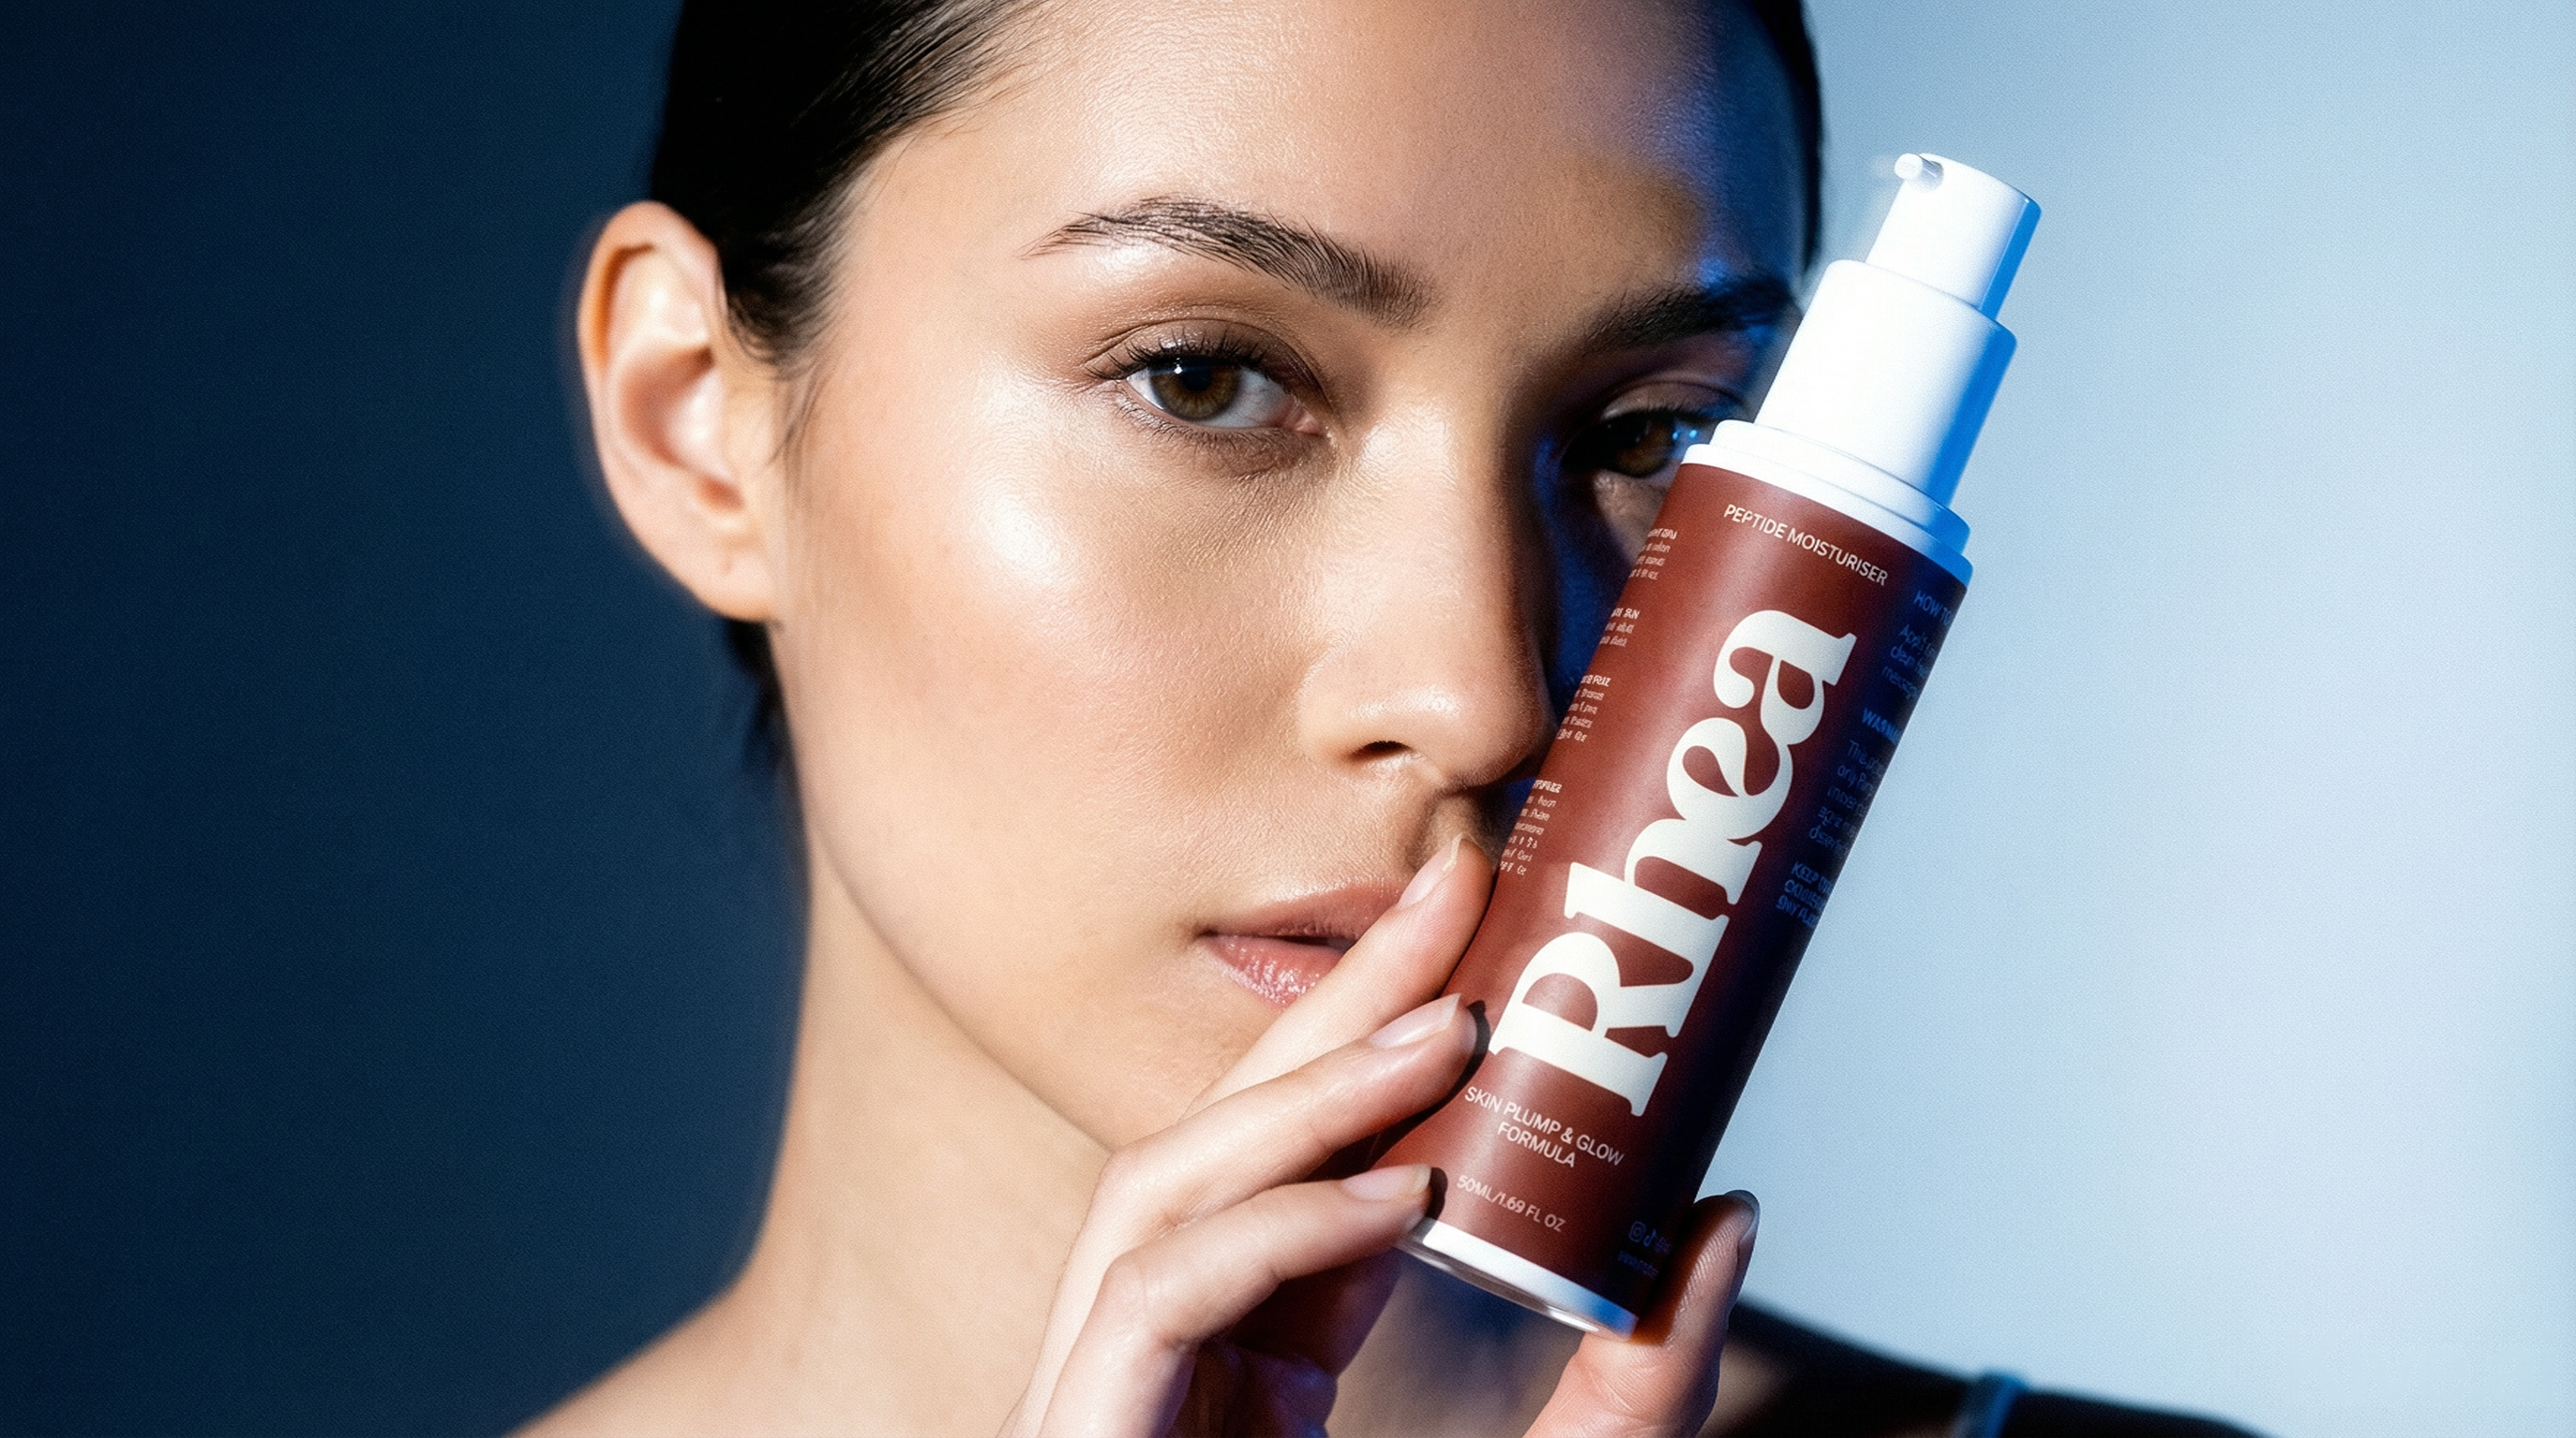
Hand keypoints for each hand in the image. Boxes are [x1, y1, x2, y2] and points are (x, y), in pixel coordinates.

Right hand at [1002, 838, 1760, 1436]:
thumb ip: (1633, 1393)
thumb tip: (1733, 1219)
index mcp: (1252, 1367)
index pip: (1303, 1161)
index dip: (1376, 1030)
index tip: (1477, 916)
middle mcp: (1170, 1366)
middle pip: (1224, 1137)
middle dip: (1333, 1008)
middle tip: (1457, 891)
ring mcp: (1110, 1401)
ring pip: (1159, 1192)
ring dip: (1302, 1099)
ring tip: (1448, 1030)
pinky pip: (1151, 1301)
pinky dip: (1271, 1229)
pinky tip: (1397, 1193)